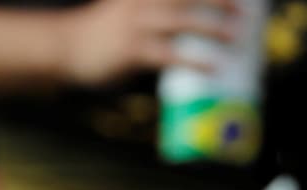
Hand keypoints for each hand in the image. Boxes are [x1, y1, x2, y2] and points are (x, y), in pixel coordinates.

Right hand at [59, 0, 239, 85]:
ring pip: (183, 20)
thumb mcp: (125, 11)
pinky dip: (194, 60)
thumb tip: (182, 36)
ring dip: (213, 27)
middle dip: (219, 0)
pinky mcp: (131, 50)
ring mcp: (136, 25)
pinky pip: (169, 54)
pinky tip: (212, 67)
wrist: (64, 47)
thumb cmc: (99, 33)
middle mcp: (142, 3)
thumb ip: (152, 14)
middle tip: (243, 12)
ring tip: (235, 37)